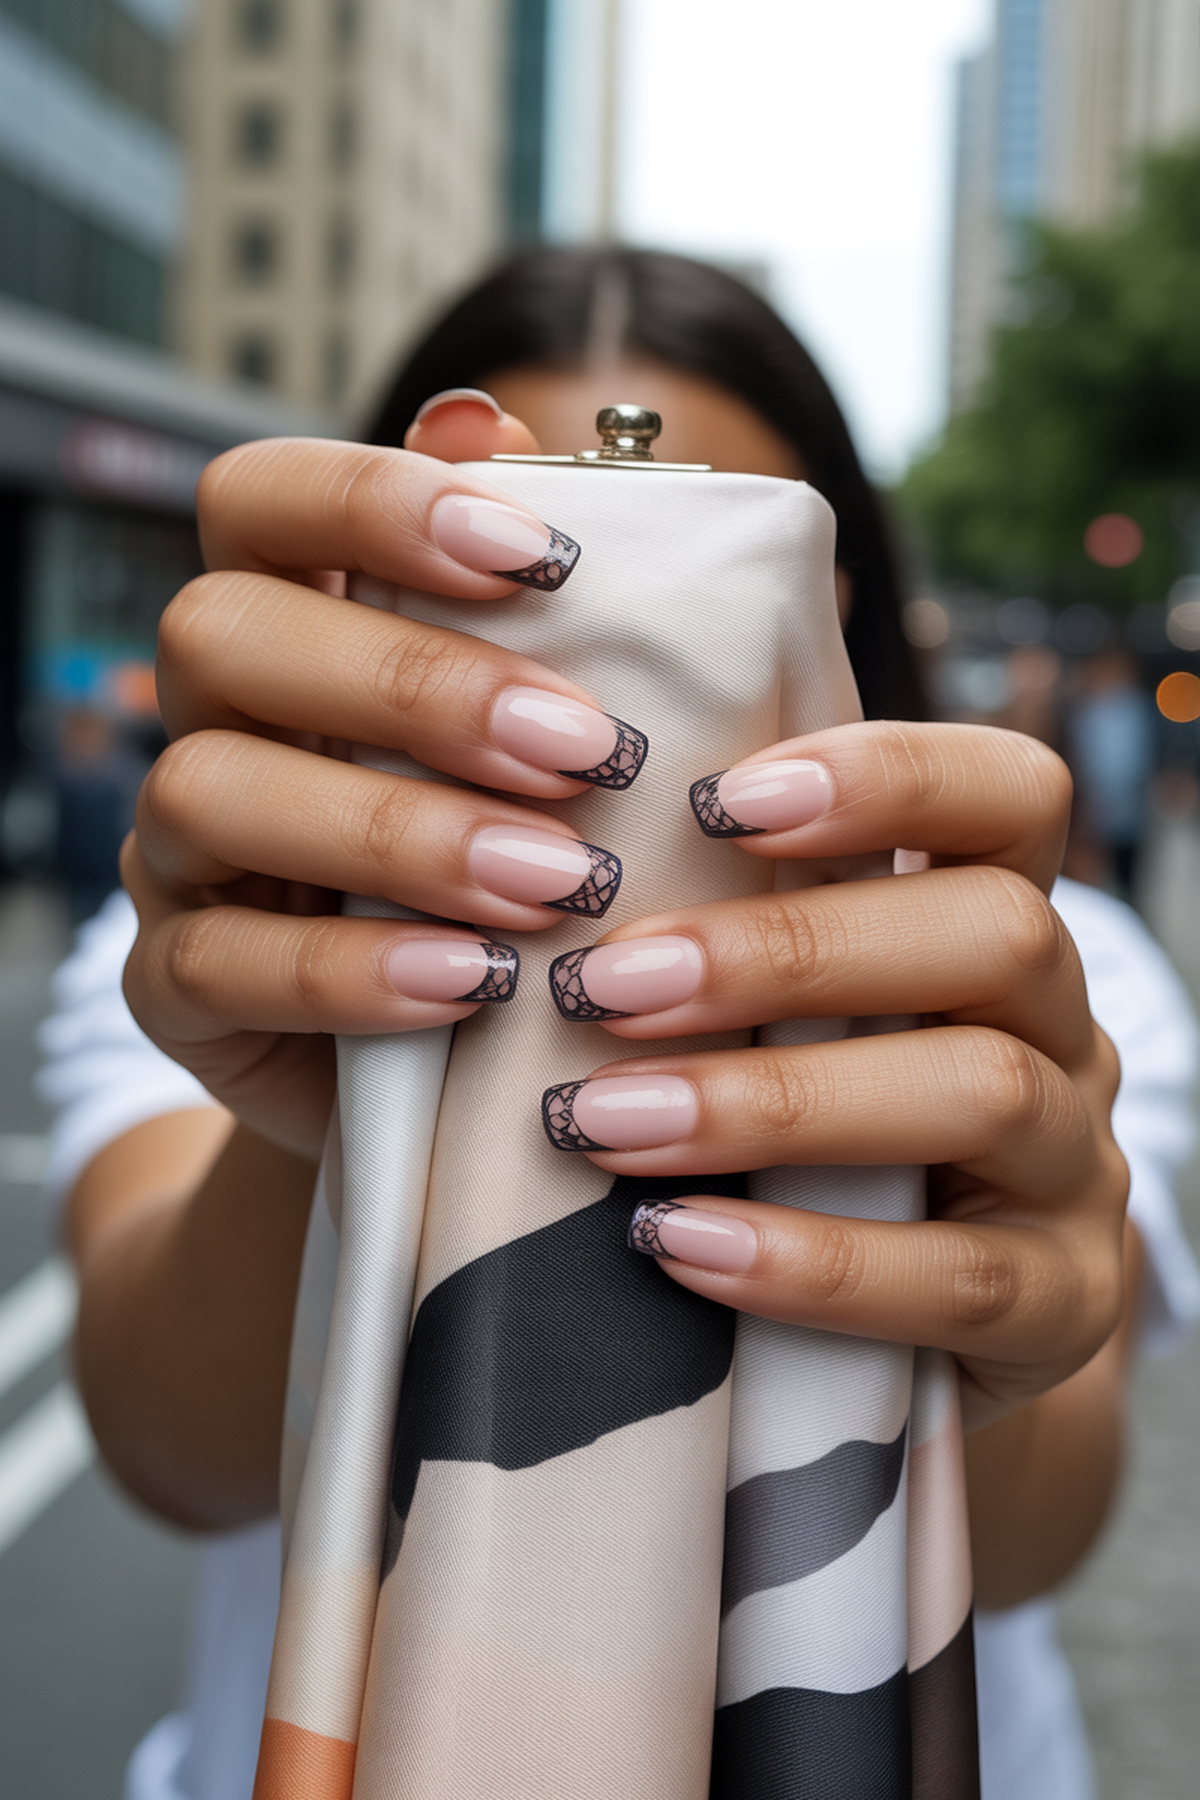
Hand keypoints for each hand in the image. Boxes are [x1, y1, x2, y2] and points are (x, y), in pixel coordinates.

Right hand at [123, 399, 646, 1158]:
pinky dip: (350, 974)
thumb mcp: (539, 726)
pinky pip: (213, 964)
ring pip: (204, 790)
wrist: (458, 1052)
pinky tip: (474, 982)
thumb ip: (517, 586)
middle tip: (586, 751)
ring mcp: (175, 853)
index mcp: (293, 623)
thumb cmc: (514, 854)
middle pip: (221, 630)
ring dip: (394, 830)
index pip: (260, 498)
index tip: (542, 561)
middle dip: (412, 683)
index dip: (379, 504)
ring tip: (555, 885)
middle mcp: (211, 717)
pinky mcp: (174, 986)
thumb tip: (491, 422)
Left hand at [539, 722, 1127, 1429]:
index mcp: (995, 923)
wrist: (881, 1345)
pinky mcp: (1069, 1308)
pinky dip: (812, 1261)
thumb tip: (538, 862)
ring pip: (984, 1094)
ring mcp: (1080, 1168)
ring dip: (775, 1099)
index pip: (1015, 795)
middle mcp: (1063, 1027)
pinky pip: (961, 1280)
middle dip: (790, 949)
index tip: (716, 800)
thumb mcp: (777, 1027)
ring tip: (605, 1121)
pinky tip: (675, 1243)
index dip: (890, 775)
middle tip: (602, 987)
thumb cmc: (796, 1144)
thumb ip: (723, 946)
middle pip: (998, 932)